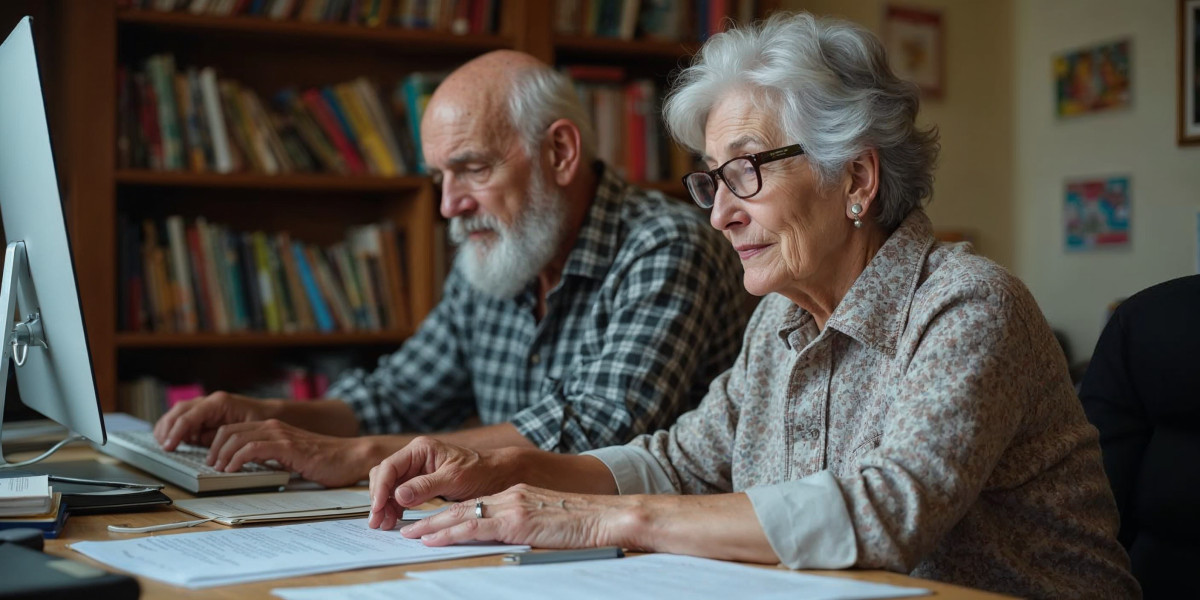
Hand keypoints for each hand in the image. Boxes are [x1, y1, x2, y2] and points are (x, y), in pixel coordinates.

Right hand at [153, 391, 279, 450]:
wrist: (270, 414)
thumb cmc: (260, 421)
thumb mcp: (243, 430)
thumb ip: (221, 436)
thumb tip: (200, 442)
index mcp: (219, 403)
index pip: (190, 415)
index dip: (177, 432)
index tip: (169, 446)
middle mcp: (210, 401)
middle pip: (179, 411)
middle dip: (168, 428)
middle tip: (164, 446)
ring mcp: (206, 406)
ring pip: (178, 412)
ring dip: (168, 427)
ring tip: (164, 444)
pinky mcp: (205, 414)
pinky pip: (184, 418)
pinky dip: (175, 428)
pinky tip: (173, 440)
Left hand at [206, 419, 373, 487]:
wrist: (350, 457)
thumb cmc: (325, 460)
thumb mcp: (290, 456)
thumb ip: (272, 456)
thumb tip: (249, 466)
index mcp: (273, 428)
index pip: (234, 429)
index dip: (216, 443)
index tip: (211, 460)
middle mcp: (274, 426)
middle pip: (229, 430)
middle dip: (213, 449)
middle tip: (210, 466)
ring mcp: (280, 435)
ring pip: (237, 437)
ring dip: (221, 455)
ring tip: (218, 470)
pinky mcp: (287, 446)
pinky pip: (253, 448)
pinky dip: (237, 458)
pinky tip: (233, 470)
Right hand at [367, 437, 515, 530]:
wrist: (495, 474)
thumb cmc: (479, 470)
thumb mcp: (453, 478)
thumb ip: (425, 486)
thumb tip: (398, 495)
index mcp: (420, 449)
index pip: (390, 466)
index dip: (381, 488)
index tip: (378, 508)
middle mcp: (414, 457)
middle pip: (384, 476)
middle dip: (379, 498)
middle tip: (378, 521)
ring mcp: (415, 470)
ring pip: (389, 486)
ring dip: (384, 505)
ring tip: (385, 524)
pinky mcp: (419, 482)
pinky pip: (399, 494)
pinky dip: (394, 506)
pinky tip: (394, 519)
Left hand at [398, 484, 625, 549]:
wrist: (606, 517)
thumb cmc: (585, 525)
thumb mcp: (547, 523)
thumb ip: (525, 526)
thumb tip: (510, 540)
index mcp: (517, 496)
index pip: (475, 505)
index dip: (449, 515)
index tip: (429, 523)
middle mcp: (510, 496)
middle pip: (462, 507)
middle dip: (432, 518)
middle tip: (407, 527)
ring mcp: (512, 507)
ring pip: (461, 516)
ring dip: (432, 526)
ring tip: (410, 534)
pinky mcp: (516, 521)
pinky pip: (474, 527)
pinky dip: (449, 533)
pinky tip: (433, 539)